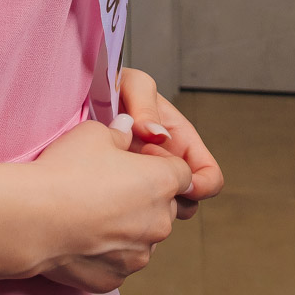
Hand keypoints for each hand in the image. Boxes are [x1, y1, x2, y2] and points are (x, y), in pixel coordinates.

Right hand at [27, 117, 192, 294]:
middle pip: (164, 207)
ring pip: (142, 237)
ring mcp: (139, 255)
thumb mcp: (93, 133)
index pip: (183, 174)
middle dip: (144, 198)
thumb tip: (127, 129)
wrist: (32, 219)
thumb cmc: (64, 171)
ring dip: (127, 227)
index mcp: (162, 182)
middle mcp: (160, 222)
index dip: (159, 166)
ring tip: (90, 214)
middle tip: (108, 188)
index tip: (135, 163)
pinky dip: (106, 252)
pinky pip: (119, 261)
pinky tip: (80, 237)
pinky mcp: (117, 278)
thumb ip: (119, 132)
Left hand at [116, 68, 223, 220]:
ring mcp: (147, 177)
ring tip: (120, 171)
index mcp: (182, 142)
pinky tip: (107, 180)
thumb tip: (158, 134)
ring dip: (148, 199)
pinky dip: (127, 201)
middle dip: (171, 195)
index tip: (170, 176)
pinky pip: (136, 208)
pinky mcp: (126, 188)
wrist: (83, 100)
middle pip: (189, 201)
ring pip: (162, 208)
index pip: (210, 177)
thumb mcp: (132, 85)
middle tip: (139, 169)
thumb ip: (145, 104)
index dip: (198, 184)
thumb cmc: (113, 86)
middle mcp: (168, 164)